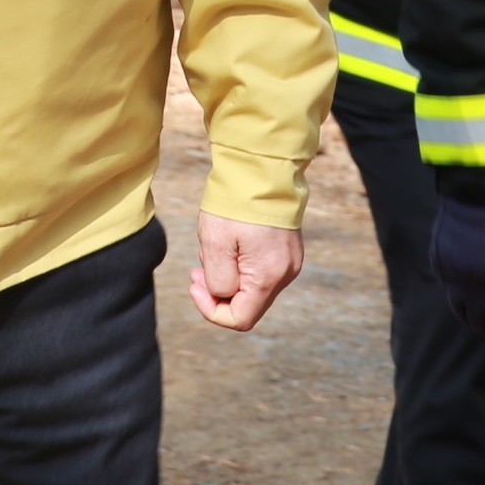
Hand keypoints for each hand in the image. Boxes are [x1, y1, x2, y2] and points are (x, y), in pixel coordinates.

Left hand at [190, 211, 302, 330]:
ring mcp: (290, 261)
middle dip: (218, 290)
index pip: (240, 319)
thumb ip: (219, 280)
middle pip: (247, 303)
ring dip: (228, 275)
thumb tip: (223, 295)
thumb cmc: (235, 203)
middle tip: (197, 267)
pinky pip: (261, 270)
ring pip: (253, 286)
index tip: (194, 284)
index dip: (211, 310)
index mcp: (268, 277)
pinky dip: (241, 264)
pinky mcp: (288, 249)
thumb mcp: (215, 243)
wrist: (262, 166)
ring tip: (215, 246)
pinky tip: (230, 240)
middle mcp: (285, 274)